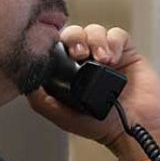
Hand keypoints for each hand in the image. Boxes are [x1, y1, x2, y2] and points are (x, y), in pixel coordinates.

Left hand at [26, 24, 159, 160]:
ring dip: (95, 40)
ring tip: (101, 59)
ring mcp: (108, 54)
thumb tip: (26, 81)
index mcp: (70, 71)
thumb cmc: (100, 126)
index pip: (59, 46)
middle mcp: (87, 60)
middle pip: (75, 33)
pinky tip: (113, 59)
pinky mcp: (128, 52)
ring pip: (95, 30)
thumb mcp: (62, 116)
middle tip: (79, 53)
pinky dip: (113, 42)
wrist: (133, 130)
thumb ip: (40, 101)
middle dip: (75, 39)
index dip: (57, 43)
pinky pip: (118, 35)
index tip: (61, 53)